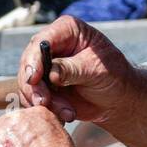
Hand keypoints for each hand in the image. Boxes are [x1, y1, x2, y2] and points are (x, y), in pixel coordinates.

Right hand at [18, 15, 134, 125]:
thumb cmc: (114, 76)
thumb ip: (73, 70)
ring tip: (68, 113)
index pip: (42, 41)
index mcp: (67, 31)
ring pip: (28, 84)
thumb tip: (51, 73)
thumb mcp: (97, 70)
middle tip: (44, 103)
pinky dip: (46, 110)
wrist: (118, 100)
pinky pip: (33, 98)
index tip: (33, 79)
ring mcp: (46, 67)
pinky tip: (65, 115)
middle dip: (34, 86)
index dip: (34, 59)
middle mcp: (52, 45)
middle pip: (29, 63)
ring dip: (43, 102)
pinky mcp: (44, 86)